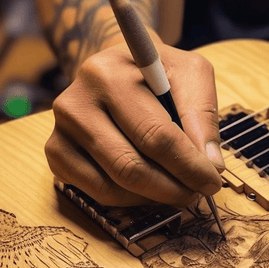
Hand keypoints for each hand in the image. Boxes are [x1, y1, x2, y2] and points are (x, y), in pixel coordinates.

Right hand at [45, 41, 224, 206]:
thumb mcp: (190, 73)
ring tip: (179, 188)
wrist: (117, 68)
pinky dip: (129, 199)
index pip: (155, 135)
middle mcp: (75, 102)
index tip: (213, 181)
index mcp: (109, 75)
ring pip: (112, 186)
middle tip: (197, 192)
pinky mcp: (55, 153)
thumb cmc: (157, 73)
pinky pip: (95, 192)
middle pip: (130, 167)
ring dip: (154, 197)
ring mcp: (60, 130)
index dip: (189, 166)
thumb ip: (203, 114)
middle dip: (173, 188)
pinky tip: (149, 187)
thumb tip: (210, 164)